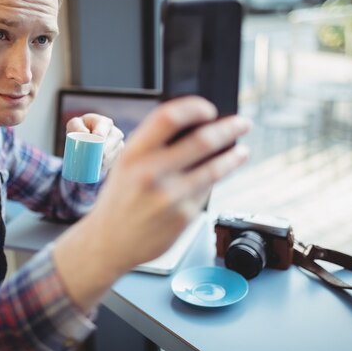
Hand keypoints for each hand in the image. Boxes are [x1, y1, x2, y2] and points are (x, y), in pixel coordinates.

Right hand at [54, 96, 250, 310]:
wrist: (109, 243)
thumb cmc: (119, 200)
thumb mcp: (126, 165)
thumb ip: (153, 146)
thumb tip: (194, 126)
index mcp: (133, 154)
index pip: (169, 118)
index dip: (194, 108)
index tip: (209, 109)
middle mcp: (151, 173)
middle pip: (202, 140)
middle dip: (229, 128)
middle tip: (242, 124)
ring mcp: (170, 197)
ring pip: (214, 168)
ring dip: (233, 156)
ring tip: (241, 151)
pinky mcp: (184, 216)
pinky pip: (207, 191)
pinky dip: (213, 181)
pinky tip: (215, 177)